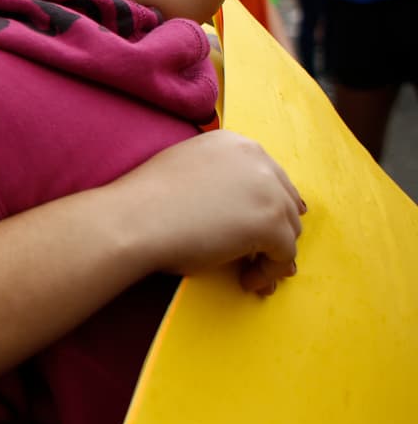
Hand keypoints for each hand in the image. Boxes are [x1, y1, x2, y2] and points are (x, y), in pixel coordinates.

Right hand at [111, 130, 304, 295]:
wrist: (134, 218)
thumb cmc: (146, 200)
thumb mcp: (187, 170)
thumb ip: (219, 178)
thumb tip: (240, 211)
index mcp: (233, 142)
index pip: (268, 176)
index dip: (266, 205)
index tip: (259, 227)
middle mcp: (257, 159)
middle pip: (286, 201)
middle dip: (276, 231)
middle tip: (259, 256)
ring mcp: (268, 190)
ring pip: (290, 230)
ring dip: (272, 254)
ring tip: (250, 272)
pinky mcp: (271, 223)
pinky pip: (284, 256)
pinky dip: (269, 272)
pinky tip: (246, 280)